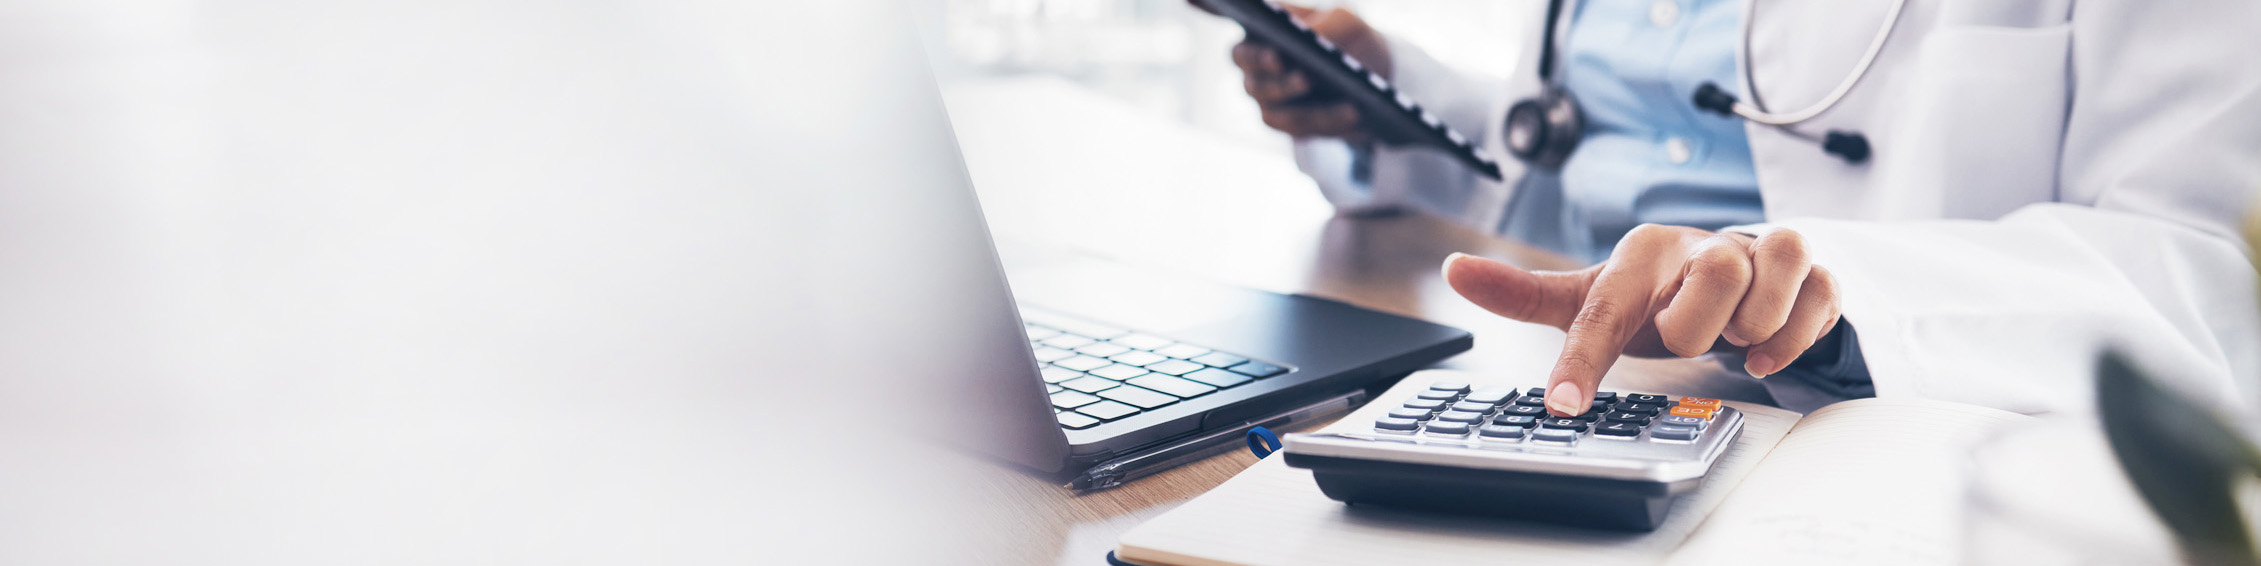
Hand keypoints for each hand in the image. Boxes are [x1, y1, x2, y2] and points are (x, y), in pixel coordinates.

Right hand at [1223, 4, 1389, 138]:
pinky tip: (1353, 115)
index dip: (1255, 57)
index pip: (1242, 52)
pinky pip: (1304, 130)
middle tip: (1307, 80)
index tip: (1278, 58)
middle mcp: (1256, 75)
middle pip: (1254, 87)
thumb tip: (1317, 37)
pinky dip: (1330, 122)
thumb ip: (1329, 24)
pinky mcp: (1292, 126)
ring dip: (1313, 112)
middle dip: (1281, 86)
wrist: (1370, 68)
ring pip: (1280, 115)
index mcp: (1259, 42)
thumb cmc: (1346, 35)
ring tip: (1347, 106)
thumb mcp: (1343, 21)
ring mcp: (1271, 104)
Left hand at [1442, 225, 1841, 415]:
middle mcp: (1703, 244)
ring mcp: (1761, 253)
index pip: (1604, 308)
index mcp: (1640, 253)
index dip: (1581, 361)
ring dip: (1759, 319)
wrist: (1720, 275)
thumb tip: (1454, 267)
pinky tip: (1766, 350)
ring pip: (1781, 261)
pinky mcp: (1809, 273)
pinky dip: (1798, 331)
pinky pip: (1822, 291)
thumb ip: (1522, 292)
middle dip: (1702, 325)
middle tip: (1690, 338)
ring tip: (1734, 338)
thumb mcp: (1587, 297)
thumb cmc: (1650, 293)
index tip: (1561, 405)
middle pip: (1719, 271)